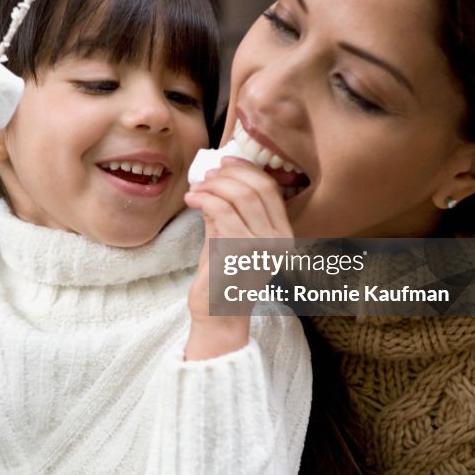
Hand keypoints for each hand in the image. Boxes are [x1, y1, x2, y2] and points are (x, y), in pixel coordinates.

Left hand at [182, 158, 292, 358]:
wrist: (217, 314)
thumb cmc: (221, 276)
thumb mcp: (228, 236)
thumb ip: (228, 209)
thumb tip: (217, 176)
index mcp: (283, 235)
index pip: (270, 189)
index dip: (247, 169)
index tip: (225, 160)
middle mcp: (279, 240)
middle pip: (257, 188)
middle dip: (228, 174)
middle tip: (206, 175)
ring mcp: (262, 247)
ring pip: (240, 196)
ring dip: (213, 186)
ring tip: (195, 189)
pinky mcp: (241, 252)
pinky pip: (222, 212)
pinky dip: (204, 199)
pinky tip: (191, 199)